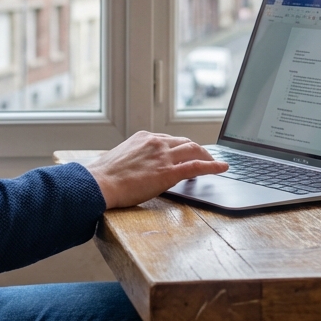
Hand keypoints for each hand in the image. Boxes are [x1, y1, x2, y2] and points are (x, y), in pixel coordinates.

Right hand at [86, 131, 226, 208]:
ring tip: (215, 163)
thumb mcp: (120, 158)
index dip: (182, 147)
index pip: (170, 139)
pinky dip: (213, 166)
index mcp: (144, 137)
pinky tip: (222, 168)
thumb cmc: (104, 176)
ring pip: (194, 150)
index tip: (186, 152)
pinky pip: (196, 166)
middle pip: (186, 142)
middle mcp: (156, 142)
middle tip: (206, 158)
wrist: (98, 183)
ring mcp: (163, 156)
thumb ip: (135, 158)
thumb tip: (138, 167)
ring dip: (207, 156)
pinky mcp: (168, 172)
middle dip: (198, 150)